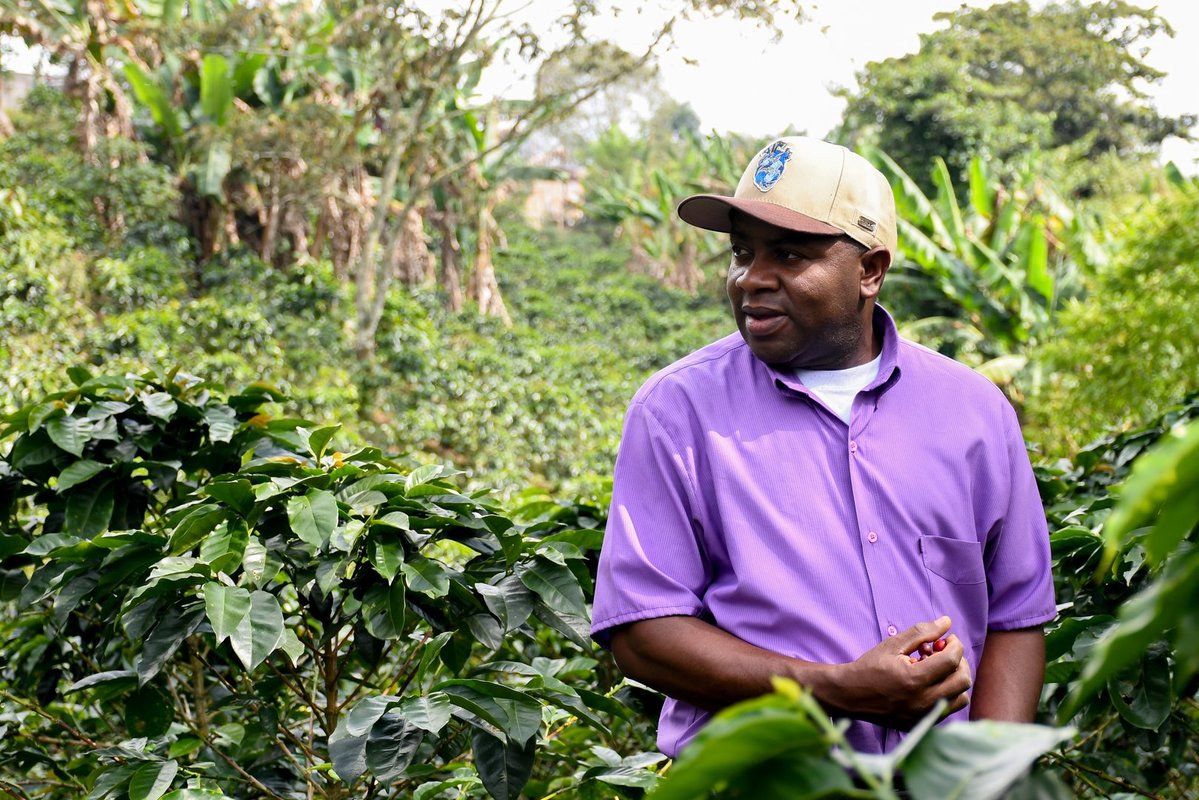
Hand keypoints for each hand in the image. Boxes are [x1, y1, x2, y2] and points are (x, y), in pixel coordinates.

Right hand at [821, 616, 971, 729]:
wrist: (851, 695)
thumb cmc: (870, 666)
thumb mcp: (893, 645)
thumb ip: (922, 632)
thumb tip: (947, 621)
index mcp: (914, 678)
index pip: (952, 660)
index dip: (955, 645)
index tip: (947, 639)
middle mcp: (923, 701)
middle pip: (963, 680)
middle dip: (959, 661)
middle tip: (945, 653)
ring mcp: (923, 715)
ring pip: (961, 698)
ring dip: (955, 680)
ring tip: (939, 670)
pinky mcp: (921, 724)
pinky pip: (948, 709)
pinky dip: (947, 695)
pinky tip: (932, 684)